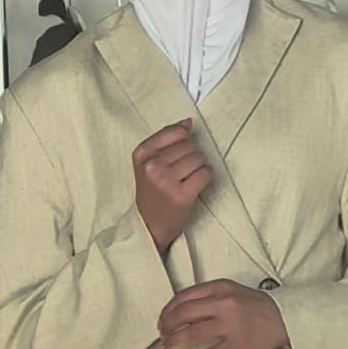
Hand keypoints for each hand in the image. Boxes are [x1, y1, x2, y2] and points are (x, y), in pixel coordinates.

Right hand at [133, 119, 212, 250]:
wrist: (149, 226)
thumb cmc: (152, 192)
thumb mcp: (148, 163)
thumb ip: (166, 141)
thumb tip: (188, 122)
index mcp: (142, 153)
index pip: (175, 132)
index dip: (184, 141)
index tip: (179, 154)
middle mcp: (152, 165)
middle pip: (189, 146)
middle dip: (192, 156)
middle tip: (183, 171)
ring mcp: (166, 180)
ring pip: (199, 158)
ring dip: (199, 167)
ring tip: (188, 178)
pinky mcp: (182, 195)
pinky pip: (205, 174)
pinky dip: (205, 178)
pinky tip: (195, 185)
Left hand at [158, 279, 289, 348]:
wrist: (285, 318)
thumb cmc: (257, 305)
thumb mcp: (232, 291)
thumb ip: (209, 297)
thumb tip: (182, 312)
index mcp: (220, 287)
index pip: (183, 297)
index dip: (167, 310)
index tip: (162, 320)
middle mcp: (223, 304)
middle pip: (183, 314)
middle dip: (167, 326)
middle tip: (162, 335)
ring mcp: (230, 325)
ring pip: (192, 334)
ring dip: (174, 341)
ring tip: (166, 347)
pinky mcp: (237, 345)